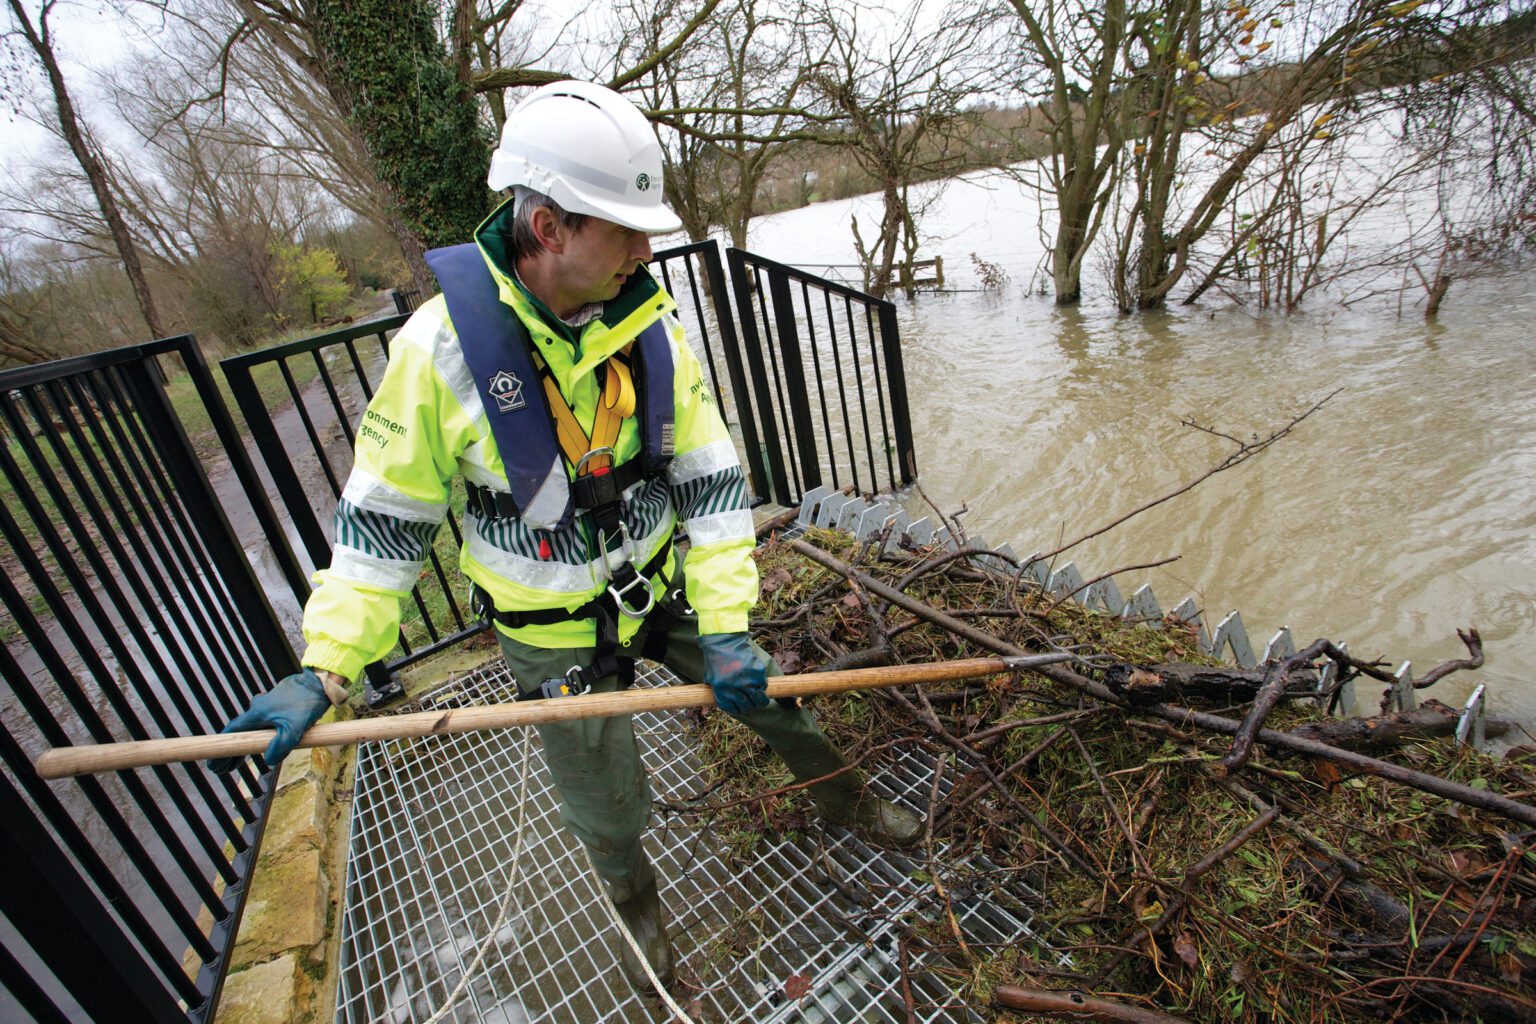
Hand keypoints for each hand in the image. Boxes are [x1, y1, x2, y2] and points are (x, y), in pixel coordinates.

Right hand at [208, 669, 335, 773]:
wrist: (319, 683)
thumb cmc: (306, 703)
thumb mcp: (294, 728)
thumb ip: (280, 746)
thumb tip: (268, 759)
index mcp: (256, 714)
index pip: (231, 733)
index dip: (221, 750)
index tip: (214, 764)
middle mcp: (258, 710)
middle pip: (238, 734)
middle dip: (230, 753)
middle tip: (222, 770)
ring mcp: (267, 708)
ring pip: (249, 731)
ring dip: (242, 748)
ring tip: (235, 765)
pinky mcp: (277, 708)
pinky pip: (261, 727)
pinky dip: (255, 739)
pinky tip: (257, 749)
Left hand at [699, 633, 768, 714]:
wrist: (724, 641)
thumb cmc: (715, 659)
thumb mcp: (711, 678)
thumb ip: (719, 693)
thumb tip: (730, 706)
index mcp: (721, 690)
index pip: (734, 709)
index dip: (739, 710)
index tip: (742, 707)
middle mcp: (734, 687)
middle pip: (748, 707)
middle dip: (751, 707)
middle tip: (753, 703)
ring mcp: (747, 680)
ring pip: (759, 698)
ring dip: (760, 698)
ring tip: (759, 695)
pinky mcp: (757, 671)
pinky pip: (763, 684)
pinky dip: (762, 683)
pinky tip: (757, 679)